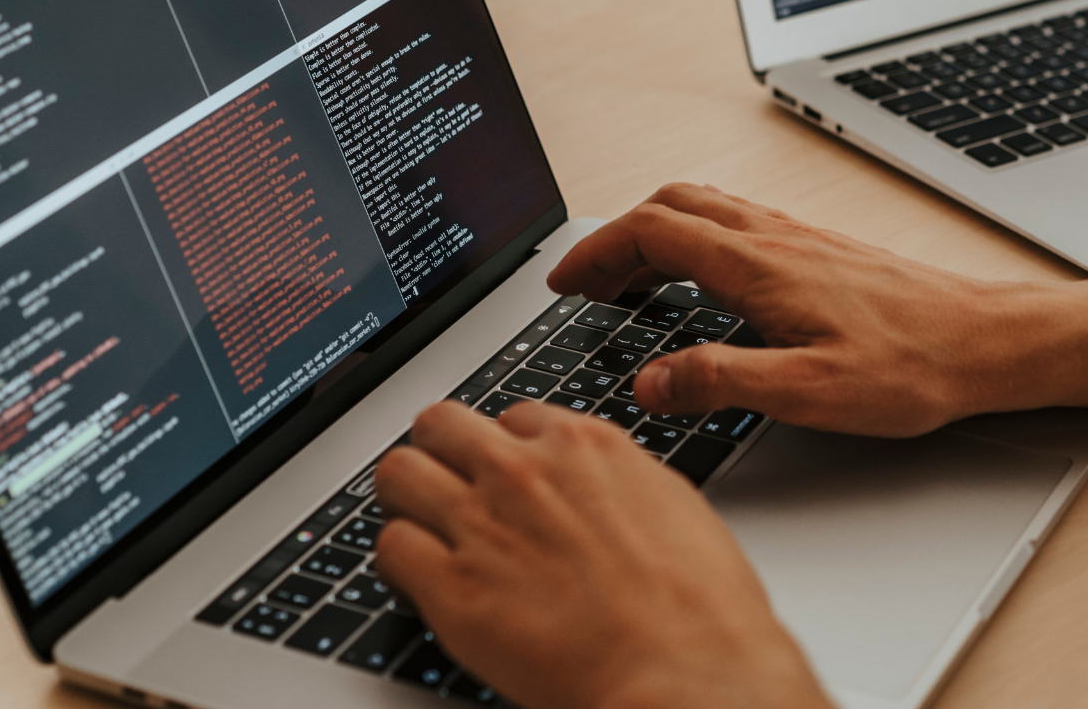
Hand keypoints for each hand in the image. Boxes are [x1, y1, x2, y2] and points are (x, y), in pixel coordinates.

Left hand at [373, 400, 832, 708]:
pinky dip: (398, 564)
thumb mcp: (672, 506)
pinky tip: (422, 581)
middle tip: (447, 487)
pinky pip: (387, 548)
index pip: (512, 415)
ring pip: (397, 473)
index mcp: (584, 447)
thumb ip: (617, 482)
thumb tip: (597, 487)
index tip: (503, 473)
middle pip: (439, 425)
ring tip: (422, 529)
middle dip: (440, 454)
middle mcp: (525, 473)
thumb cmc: (699, 609)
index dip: (505, 449)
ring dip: (407, 500)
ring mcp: (482, 524)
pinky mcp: (452, 587)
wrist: (685, 672)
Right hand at [546, 184, 1077, 436]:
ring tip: (628, 282)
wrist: (988, 342)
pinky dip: (693, 241)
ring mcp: (798, 239)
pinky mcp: (819, 251)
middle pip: (670, 206)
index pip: (652, 230)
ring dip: (653, 234)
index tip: (566, 283)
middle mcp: (775, 238)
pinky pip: (735, 224)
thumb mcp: (809, 392)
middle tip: (587, 283)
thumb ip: (722, 380)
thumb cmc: (913, 367)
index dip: (597, 252)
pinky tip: (702, 281)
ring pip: (704, 209)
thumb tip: (650, 381)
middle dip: (616, 237)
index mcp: (760, 265)